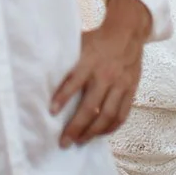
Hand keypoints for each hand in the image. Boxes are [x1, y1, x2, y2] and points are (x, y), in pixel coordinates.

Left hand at [50, 0, 150, 147]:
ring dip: (93, 132)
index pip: (74, 82)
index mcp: (89, 62)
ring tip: (80, 141)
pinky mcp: (131, 89)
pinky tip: (100, 134)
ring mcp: (120, 84)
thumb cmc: (97, 40)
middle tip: (64, 142)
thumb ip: (68, 61)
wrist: (127, 32)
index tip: (51, 112)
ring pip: (107, 115)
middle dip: (76, 127)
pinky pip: (122, 114)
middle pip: (90, 107)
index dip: (63, 98)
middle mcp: (105, 75)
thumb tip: (44, 74)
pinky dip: (111, 128)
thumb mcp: (80, 44)